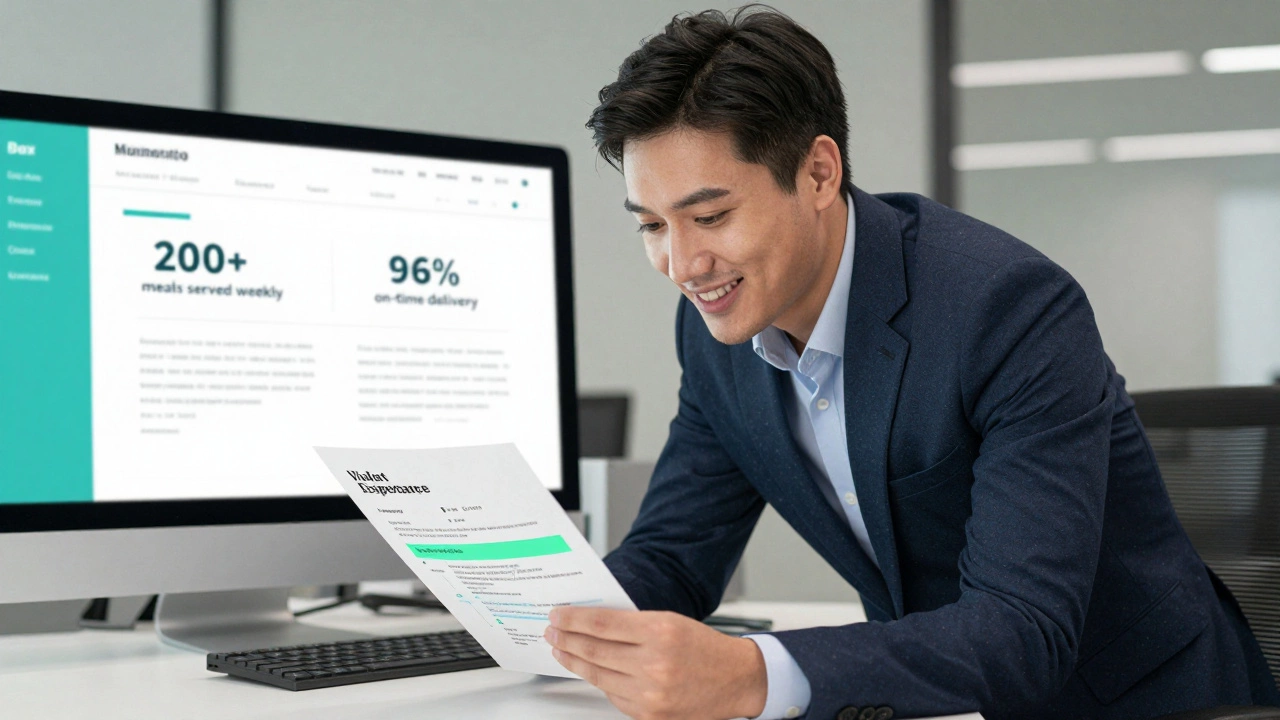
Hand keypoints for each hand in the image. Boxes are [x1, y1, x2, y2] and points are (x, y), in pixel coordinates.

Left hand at [544, 606, 767, 719]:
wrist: (736, 680)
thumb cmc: (704, 647)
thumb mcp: (670, 621)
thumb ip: (632, 623)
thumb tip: (590, 623)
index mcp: (660, 631)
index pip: (602, 623)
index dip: (573, 619)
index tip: (558, 615)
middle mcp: (655, 664)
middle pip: (594, 650)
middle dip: (567, 640)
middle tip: (552, 632)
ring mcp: (651, 694)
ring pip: (598, 676)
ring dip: (575, 662)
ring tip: (562, 651)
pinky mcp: (650, 715)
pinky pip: (614, 696)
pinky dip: (600, 682)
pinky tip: (590, 671)